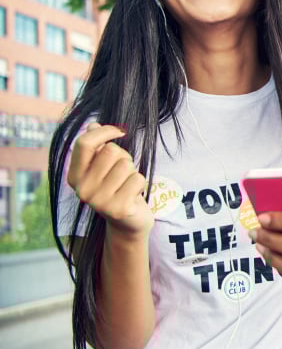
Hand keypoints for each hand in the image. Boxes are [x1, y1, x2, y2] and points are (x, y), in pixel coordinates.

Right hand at [66, 122, 152, 236]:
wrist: (128, 223)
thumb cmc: (117, 187)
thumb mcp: (104, 167)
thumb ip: (98, 147)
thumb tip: (93, 125)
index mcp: (74, 176)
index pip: (84, 143)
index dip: (105, 131)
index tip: (120, 132)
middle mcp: (82, 189)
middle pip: (111, 151)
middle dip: (123, 157)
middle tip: (123, 173)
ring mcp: (99, 201)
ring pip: (126, 164)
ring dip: (132, 171)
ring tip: (127, 184)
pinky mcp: (118, 209)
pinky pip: (138, 178)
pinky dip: (140, 183)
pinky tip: (133, 195)